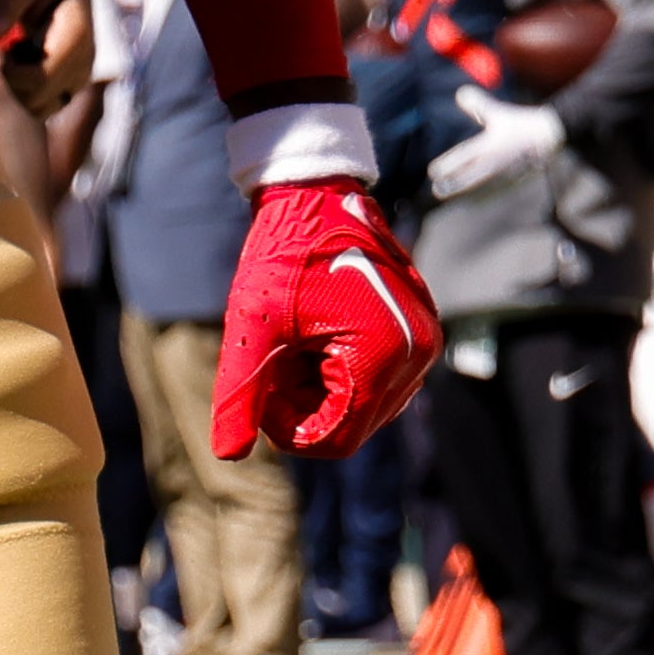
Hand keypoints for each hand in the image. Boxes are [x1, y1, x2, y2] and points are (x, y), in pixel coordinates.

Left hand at [0, 0, 97, 120]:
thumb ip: (4, 5)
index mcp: (77, 37)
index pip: (43, 79)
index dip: (14, 74)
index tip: (7, 49)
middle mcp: (84, 62)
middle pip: (38, 98)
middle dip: (13, 79)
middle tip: (11, 48)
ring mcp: (80, 76)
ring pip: (40, 108)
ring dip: (19, 89)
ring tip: (21, 56)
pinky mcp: (72, 85)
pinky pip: (44, 107)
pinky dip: (27, 94)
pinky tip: (28, 67)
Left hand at [211, 180, 438, 457]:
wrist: (318, 196)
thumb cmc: (283, 256)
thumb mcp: (252, 328)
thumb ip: (239, 397)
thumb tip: (227, 458)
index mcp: (384, 356)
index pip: (338, 439)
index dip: (290, 430)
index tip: (264, 387)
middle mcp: (419, 355)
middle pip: (355, 426)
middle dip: (307, 406)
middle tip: (278, 360)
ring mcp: (426, 342)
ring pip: (369, 407)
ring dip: (326, 392)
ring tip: (299, 345)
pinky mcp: (423, 330)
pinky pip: (383, 381)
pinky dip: (346, 373)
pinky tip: (322, 337)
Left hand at [426, 97, 568, 200]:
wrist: (550, 138)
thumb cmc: (523, 124)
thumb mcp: (499, 113)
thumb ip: (478, 105)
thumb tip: (459, 93)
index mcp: (490, 145)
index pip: (464, 156)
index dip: (448, 164)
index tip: (432, 171)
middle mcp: (494, 162)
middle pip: (468, 176)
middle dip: (452, 184)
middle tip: (435, 190)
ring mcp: (502, 173)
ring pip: (477, 184)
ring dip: (460, 189)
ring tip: (443, 192)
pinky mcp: (509, 180)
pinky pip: (488, 187)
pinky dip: (476, 191)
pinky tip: (468, 194)